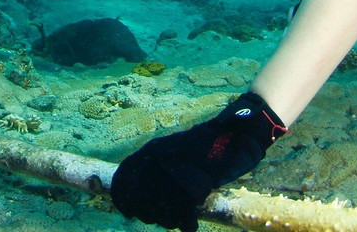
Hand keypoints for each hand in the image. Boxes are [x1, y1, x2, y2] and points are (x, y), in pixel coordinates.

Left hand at [110, 92, 286, 231]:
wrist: (233, 134)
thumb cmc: (205, 145)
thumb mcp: (173, 149)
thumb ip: (155, 168)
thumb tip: (139, 196)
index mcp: (151, 150)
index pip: (124, 180)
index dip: (123, 200)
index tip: (128, 212)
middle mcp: (158, 160)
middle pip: (140, 201)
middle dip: (149, 214)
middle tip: (164, 216)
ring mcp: (174, 173)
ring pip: (159, 211)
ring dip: (168, 220)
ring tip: (180, 218)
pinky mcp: (193, 186)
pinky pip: (181, 215)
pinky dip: (186, 224)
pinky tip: (190, 225)